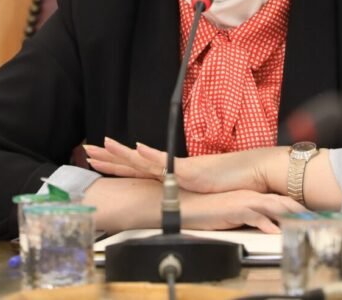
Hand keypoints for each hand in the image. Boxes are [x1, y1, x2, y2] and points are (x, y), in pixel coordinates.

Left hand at [84, 137, 287, 194]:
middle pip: (135, 161)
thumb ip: (187, 191)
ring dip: (124, 153)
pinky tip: (137, 151)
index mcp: (172, 173)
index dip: (117, 162)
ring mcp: (181, 167)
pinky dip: (152, 156)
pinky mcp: (192, 171)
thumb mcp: (202, 191)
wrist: (254, 174)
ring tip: (104, 146)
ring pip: (146, 159)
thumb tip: (175, 195)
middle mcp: (173, 168)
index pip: (138, 167)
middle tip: (88, 150)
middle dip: (110, 156)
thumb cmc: (232, 182)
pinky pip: (168, 163)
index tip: (97, 157)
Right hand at [180, 188, 306, 232]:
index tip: (310, 214)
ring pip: (273, 207)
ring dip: (289, 215)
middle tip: (315, 219)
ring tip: (303, 223)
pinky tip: (276, 232)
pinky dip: (267, 225)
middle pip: (282, 202)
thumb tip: (270, 226)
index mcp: (254, 195)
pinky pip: (256, 217)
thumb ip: (254, 217)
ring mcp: (245, 201)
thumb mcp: (237, 213)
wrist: (191, 204)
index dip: (297, 207)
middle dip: (300, 210)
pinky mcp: (236, 209)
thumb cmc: (212, 209)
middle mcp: (253, 195)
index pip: (281, 200)